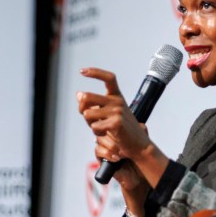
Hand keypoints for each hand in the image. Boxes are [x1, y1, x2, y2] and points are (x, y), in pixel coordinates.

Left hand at [77, 67, 167, 188]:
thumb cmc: (120, 130)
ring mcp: (117, 111)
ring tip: (101, 129)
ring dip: (90, 124)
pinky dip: (97, 133)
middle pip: (87, 97)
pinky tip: (106, 134)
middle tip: (89, 119)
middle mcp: (117, 101)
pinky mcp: (116, 123)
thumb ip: (92, 104)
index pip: (108, 78)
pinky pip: (94, 126)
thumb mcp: (106, 114)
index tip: (81, 71)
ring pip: (87, 114)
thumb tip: (79, 94)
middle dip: (82, 109)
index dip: (95, 72)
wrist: (137, 145)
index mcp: (117, 96)